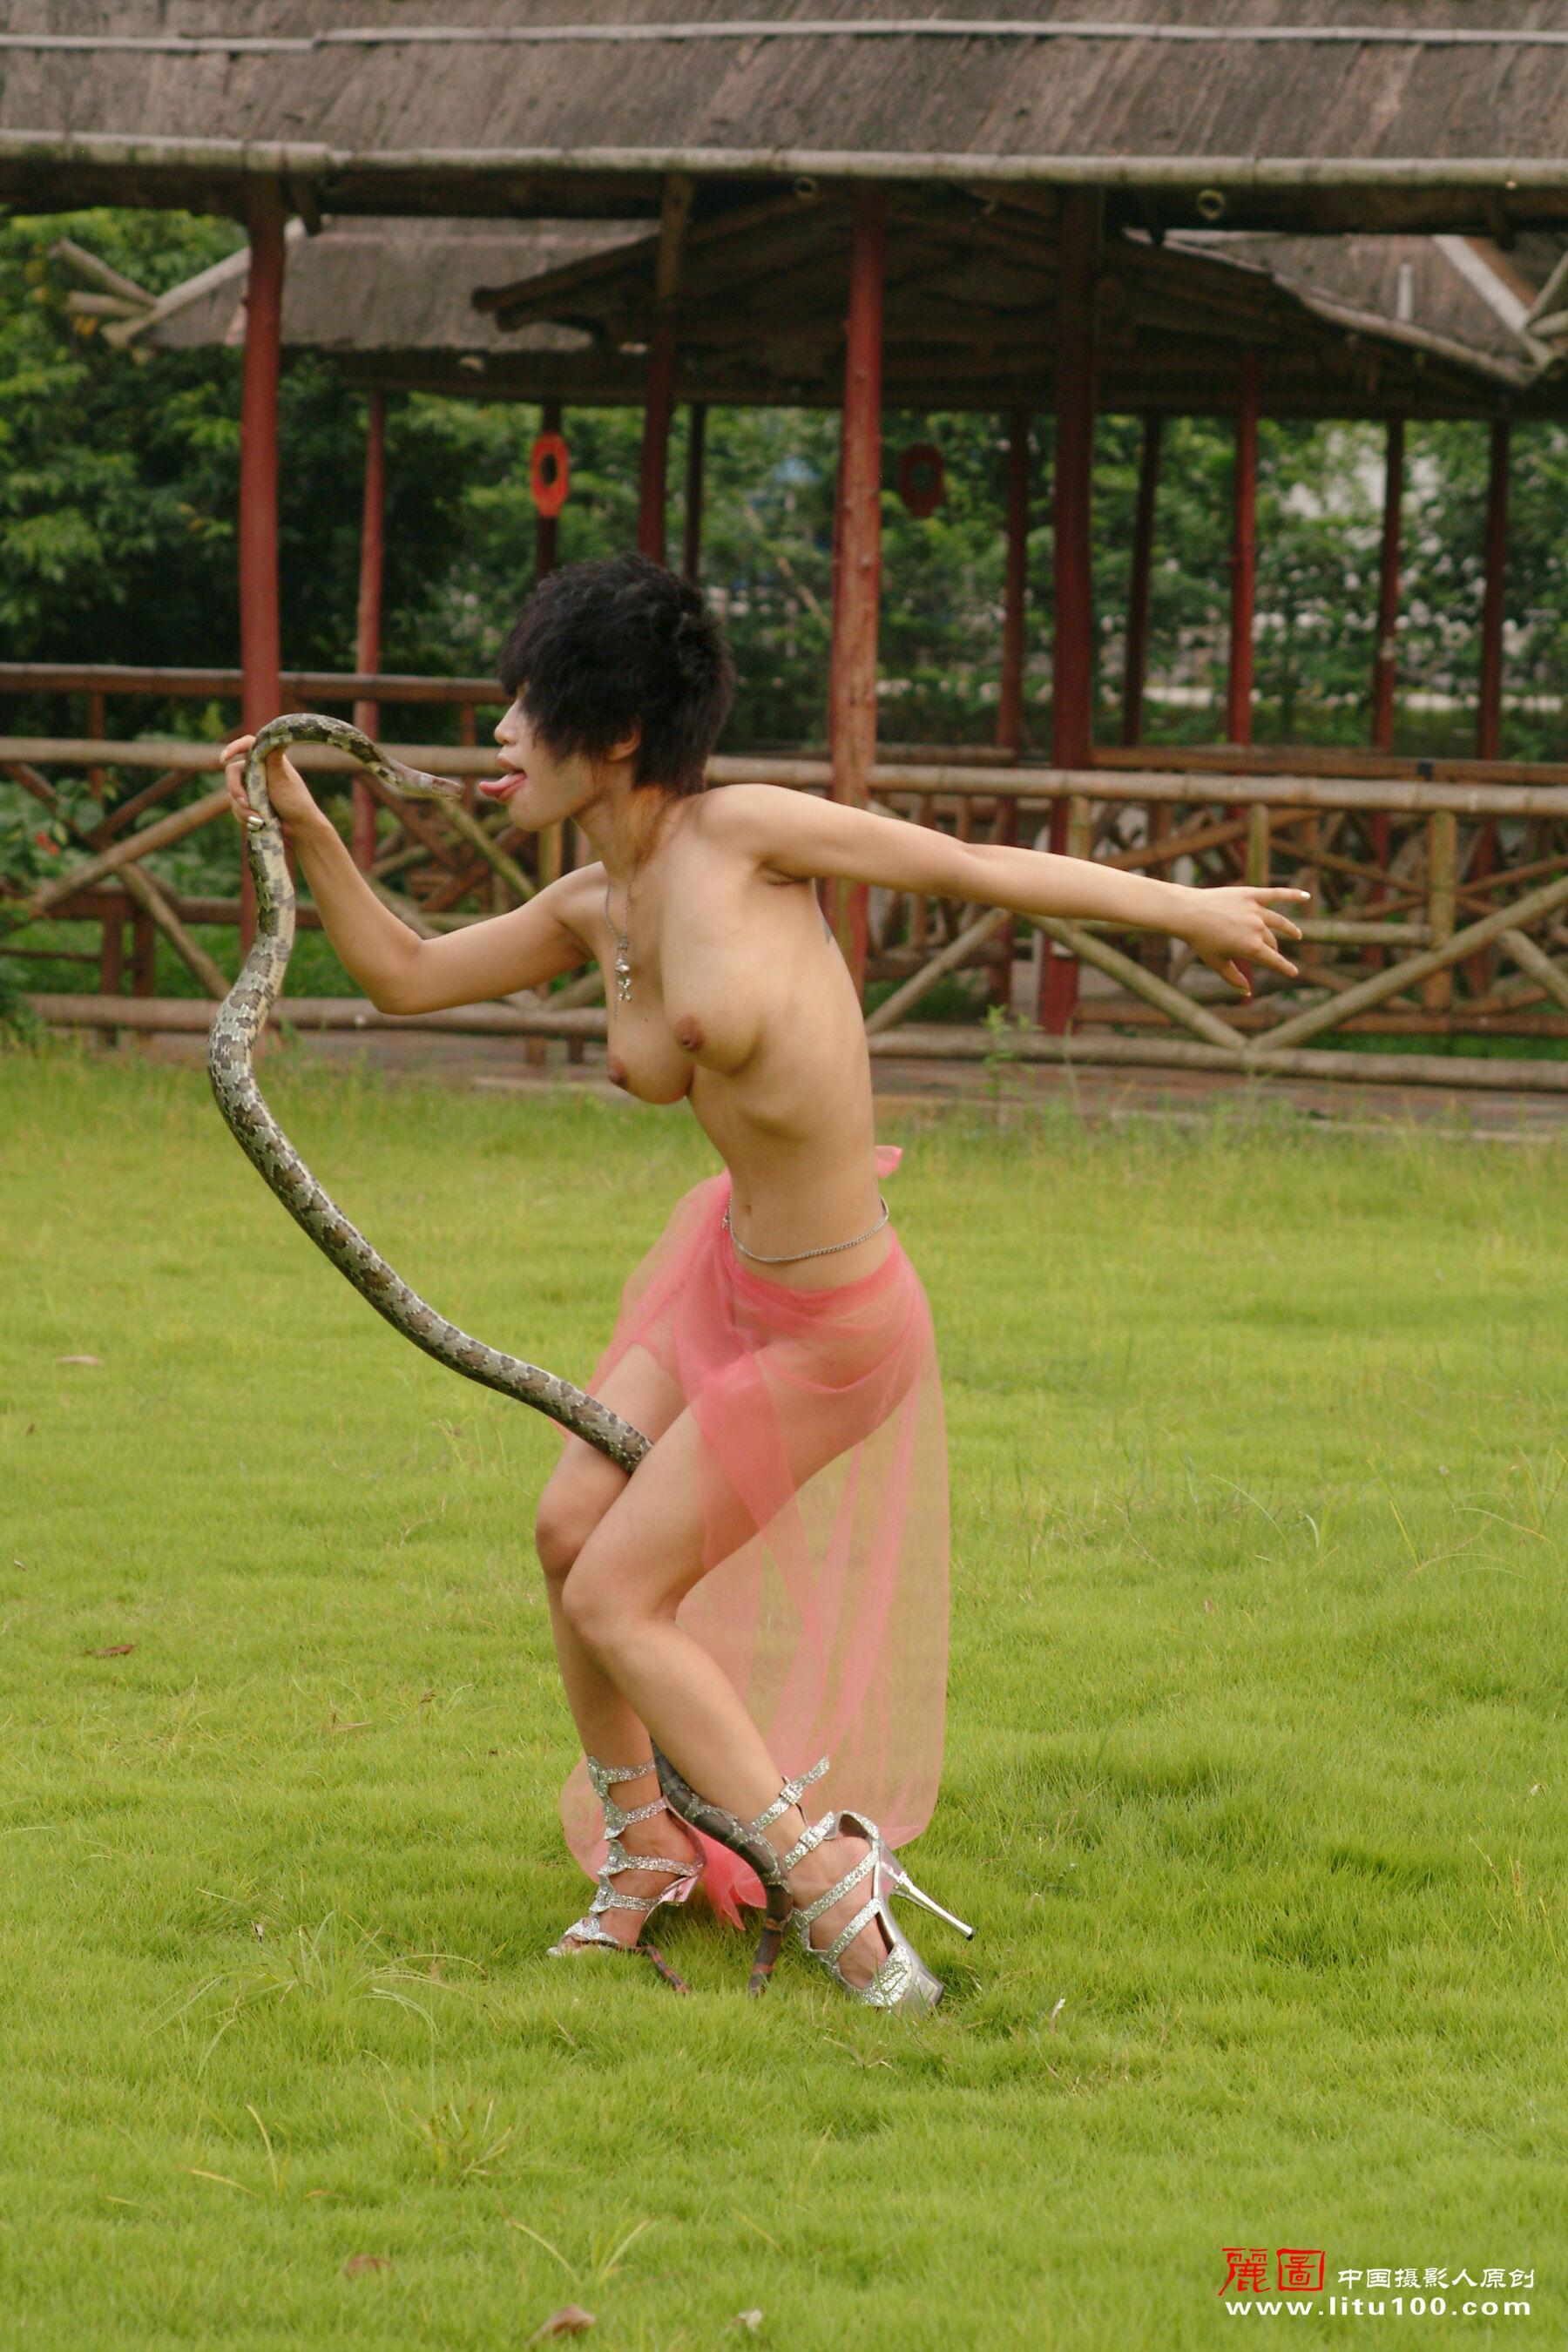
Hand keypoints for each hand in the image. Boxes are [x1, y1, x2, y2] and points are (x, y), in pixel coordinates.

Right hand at [222, 733, 319, 838]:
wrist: (299, 828)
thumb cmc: (295, 801)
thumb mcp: (283, 778)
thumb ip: (273, 758)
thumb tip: (277, 735)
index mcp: (267, 760)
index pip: (247, 744)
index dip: (233, 747)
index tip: (224, 759)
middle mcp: (257, 771)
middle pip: (232, 772)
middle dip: (236, 789)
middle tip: (246, 803)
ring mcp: (252, 788)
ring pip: (232, 794)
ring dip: (243, 809)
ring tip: (260, 820)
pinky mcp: (249, 803)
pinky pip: (236, 808)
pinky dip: (244, 817)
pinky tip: (258, 824)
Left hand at [1181, 883, 1310, 994]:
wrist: (1187, 913)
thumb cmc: (1200, 940)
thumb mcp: (1217, 963)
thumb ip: (1233, 978)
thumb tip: (1247, 992)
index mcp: (1251, 947)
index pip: (1275, 961)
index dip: (1286, 968)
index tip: (1294, 973)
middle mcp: (1257, 929)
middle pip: (1272, 941)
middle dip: (1273, 949)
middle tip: (1272, 952)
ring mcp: (1255, 910)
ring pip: (1278, 922)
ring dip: (1289, 929)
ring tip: (1297, 934)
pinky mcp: (1251, 895)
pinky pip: (1276, 894)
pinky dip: (1292, 895)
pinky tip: (1306, 896)